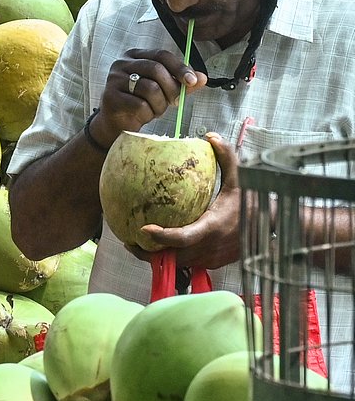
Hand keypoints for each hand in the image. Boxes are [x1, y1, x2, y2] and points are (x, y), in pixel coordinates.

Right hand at [94, 48, 205, 145]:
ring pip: (150, 88)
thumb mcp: (163, 92)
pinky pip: (139, 105)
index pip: (161, 55)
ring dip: (159, 104)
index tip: (192, 81)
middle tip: (176, 102)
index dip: (179, 67)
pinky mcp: (110, 98)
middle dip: (171, 88)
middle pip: (156, 69)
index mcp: (135, 56)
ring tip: (156, 111)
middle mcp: (121, 64)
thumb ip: (180, 84)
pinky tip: (143, 116)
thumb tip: (203, 78)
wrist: (116, 125)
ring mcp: (114, 80)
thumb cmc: (139, 104)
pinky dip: (147, 114)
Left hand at [136, 133, 240, 271]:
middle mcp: (209, 247)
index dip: (161, 236)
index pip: (182, 237)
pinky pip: (187, 264)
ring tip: (137, 246)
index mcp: (212, 227)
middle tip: (129, 241)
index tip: (143, 229)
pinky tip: (159, 250)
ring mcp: (210, 259)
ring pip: (177, 263)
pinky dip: (173, 259)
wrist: (271, 227)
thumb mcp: (240, 178)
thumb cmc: (253, 201)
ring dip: (157, 258)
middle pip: (172, 257)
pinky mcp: (212, 264)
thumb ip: (226, 157)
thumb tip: (211, 135)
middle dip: (148, 253)